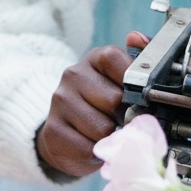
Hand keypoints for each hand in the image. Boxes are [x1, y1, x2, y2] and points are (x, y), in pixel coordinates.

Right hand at [33, 31, 150, 178]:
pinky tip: (90, 146)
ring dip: (109, 138)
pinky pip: (88, 147)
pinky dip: (95, 153)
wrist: (65, 136)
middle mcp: (73, 75)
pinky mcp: (52, 130)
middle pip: (113, 100)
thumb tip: (137, 37)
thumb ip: (138, 62)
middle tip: (119, 121)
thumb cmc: (100, 107)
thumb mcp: (120, 83)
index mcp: (94, 59)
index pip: (115, 59)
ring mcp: (59, 102)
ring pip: (102, 128)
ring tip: (104, 134)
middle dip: (122, 116)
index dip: (130, 83)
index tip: (133, 97)